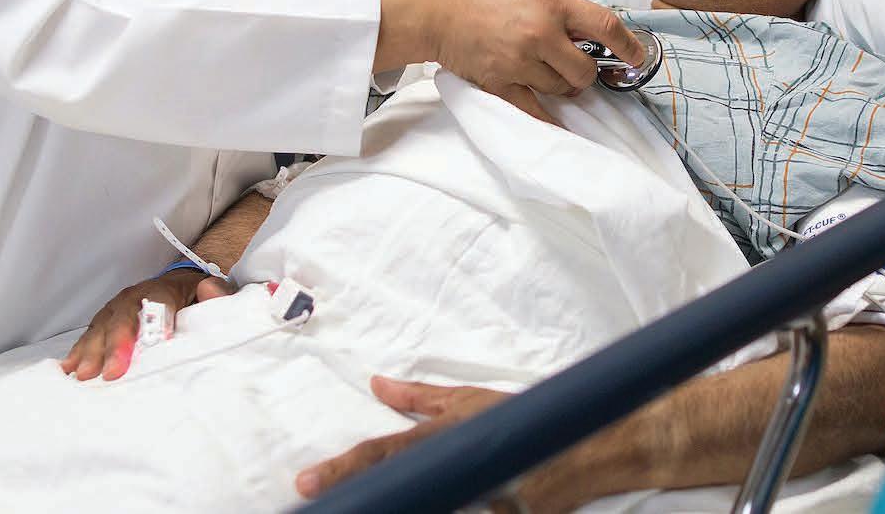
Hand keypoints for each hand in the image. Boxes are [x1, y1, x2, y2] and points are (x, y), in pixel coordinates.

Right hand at [59, 268, 232, 380]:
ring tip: (83, 375)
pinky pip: (90, 334)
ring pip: (101, 327)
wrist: (181, 284)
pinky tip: (69, 368)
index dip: (153, 323)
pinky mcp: (106, 321)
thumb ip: (216, 293)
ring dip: (91, 351)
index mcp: (164, 289)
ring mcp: (117, 308)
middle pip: (123, 318)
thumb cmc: (196, 295)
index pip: (157, 304)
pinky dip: (79, 351)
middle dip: (115, 346)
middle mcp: (135, 296)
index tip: (153, 346)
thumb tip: (210, 291)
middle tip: (110, 373)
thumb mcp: (213, 292)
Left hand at [297, 378, 526, 504]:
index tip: (306, 483)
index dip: (342, 468)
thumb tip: (377, 384)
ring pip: (423, 506)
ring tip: (358, 508)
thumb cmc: (521, 420)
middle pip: (392, 488)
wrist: (579, 452)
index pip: (382, 453)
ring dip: (398, 505)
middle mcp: (452, 466)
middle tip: (313, 499)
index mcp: (440, 437)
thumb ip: (419, 396)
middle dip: (352, 492)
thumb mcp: (467, 400)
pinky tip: (420, 508)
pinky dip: (436, 509)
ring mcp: (473, 498)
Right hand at [380, 0, 644, 101]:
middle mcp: (541, 34)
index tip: (636, 56)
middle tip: (575, 64)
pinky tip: (558, 121)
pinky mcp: (500, 82)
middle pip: (586, 70)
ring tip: (550, 73)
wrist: (431, 7)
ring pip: (562, 90)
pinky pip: (534, 110)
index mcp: (551, 1)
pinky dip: (549, 118)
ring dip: (562, 86)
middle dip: (586, 72)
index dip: (628, 46)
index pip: (605, 27)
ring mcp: (520, 62)